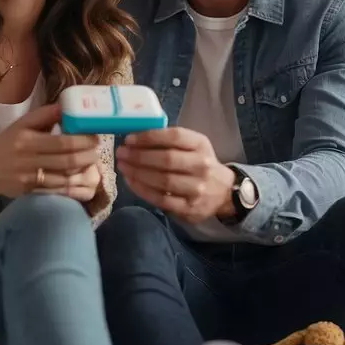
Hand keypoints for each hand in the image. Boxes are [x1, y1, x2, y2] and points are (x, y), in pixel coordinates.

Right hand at [0, 104, 100, 198]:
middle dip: (88, 156)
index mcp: (28, 141)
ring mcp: (29, 179)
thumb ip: (44, 115)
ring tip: (92, 162)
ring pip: (64, 178)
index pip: (62, 142)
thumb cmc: (5, 143)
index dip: (83, 140)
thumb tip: (67, 105)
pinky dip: (72, 184)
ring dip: (83, 171)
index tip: (94, 136)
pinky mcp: (29, 192)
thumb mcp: (21, 125)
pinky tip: (80, 177)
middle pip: (67, 161)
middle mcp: (28, 160)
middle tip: (97, 150)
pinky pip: (56, 190)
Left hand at [116, 127, 236, 223]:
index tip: (129, 139)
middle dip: (138, 156)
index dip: (150, 137)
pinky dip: (142, 190)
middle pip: (166, 159)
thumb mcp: (193, 146)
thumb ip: (170, 141)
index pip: (175, 137)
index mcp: (201, 145)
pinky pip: (161, 199)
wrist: (223, 193)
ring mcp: (196, 188)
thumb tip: (136, 137)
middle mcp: (202, 165)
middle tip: (121, 153)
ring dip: (138, 173)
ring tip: (123, 166)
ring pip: (162, 180)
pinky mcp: (189, 208)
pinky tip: (131, 181)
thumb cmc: (200, 164)